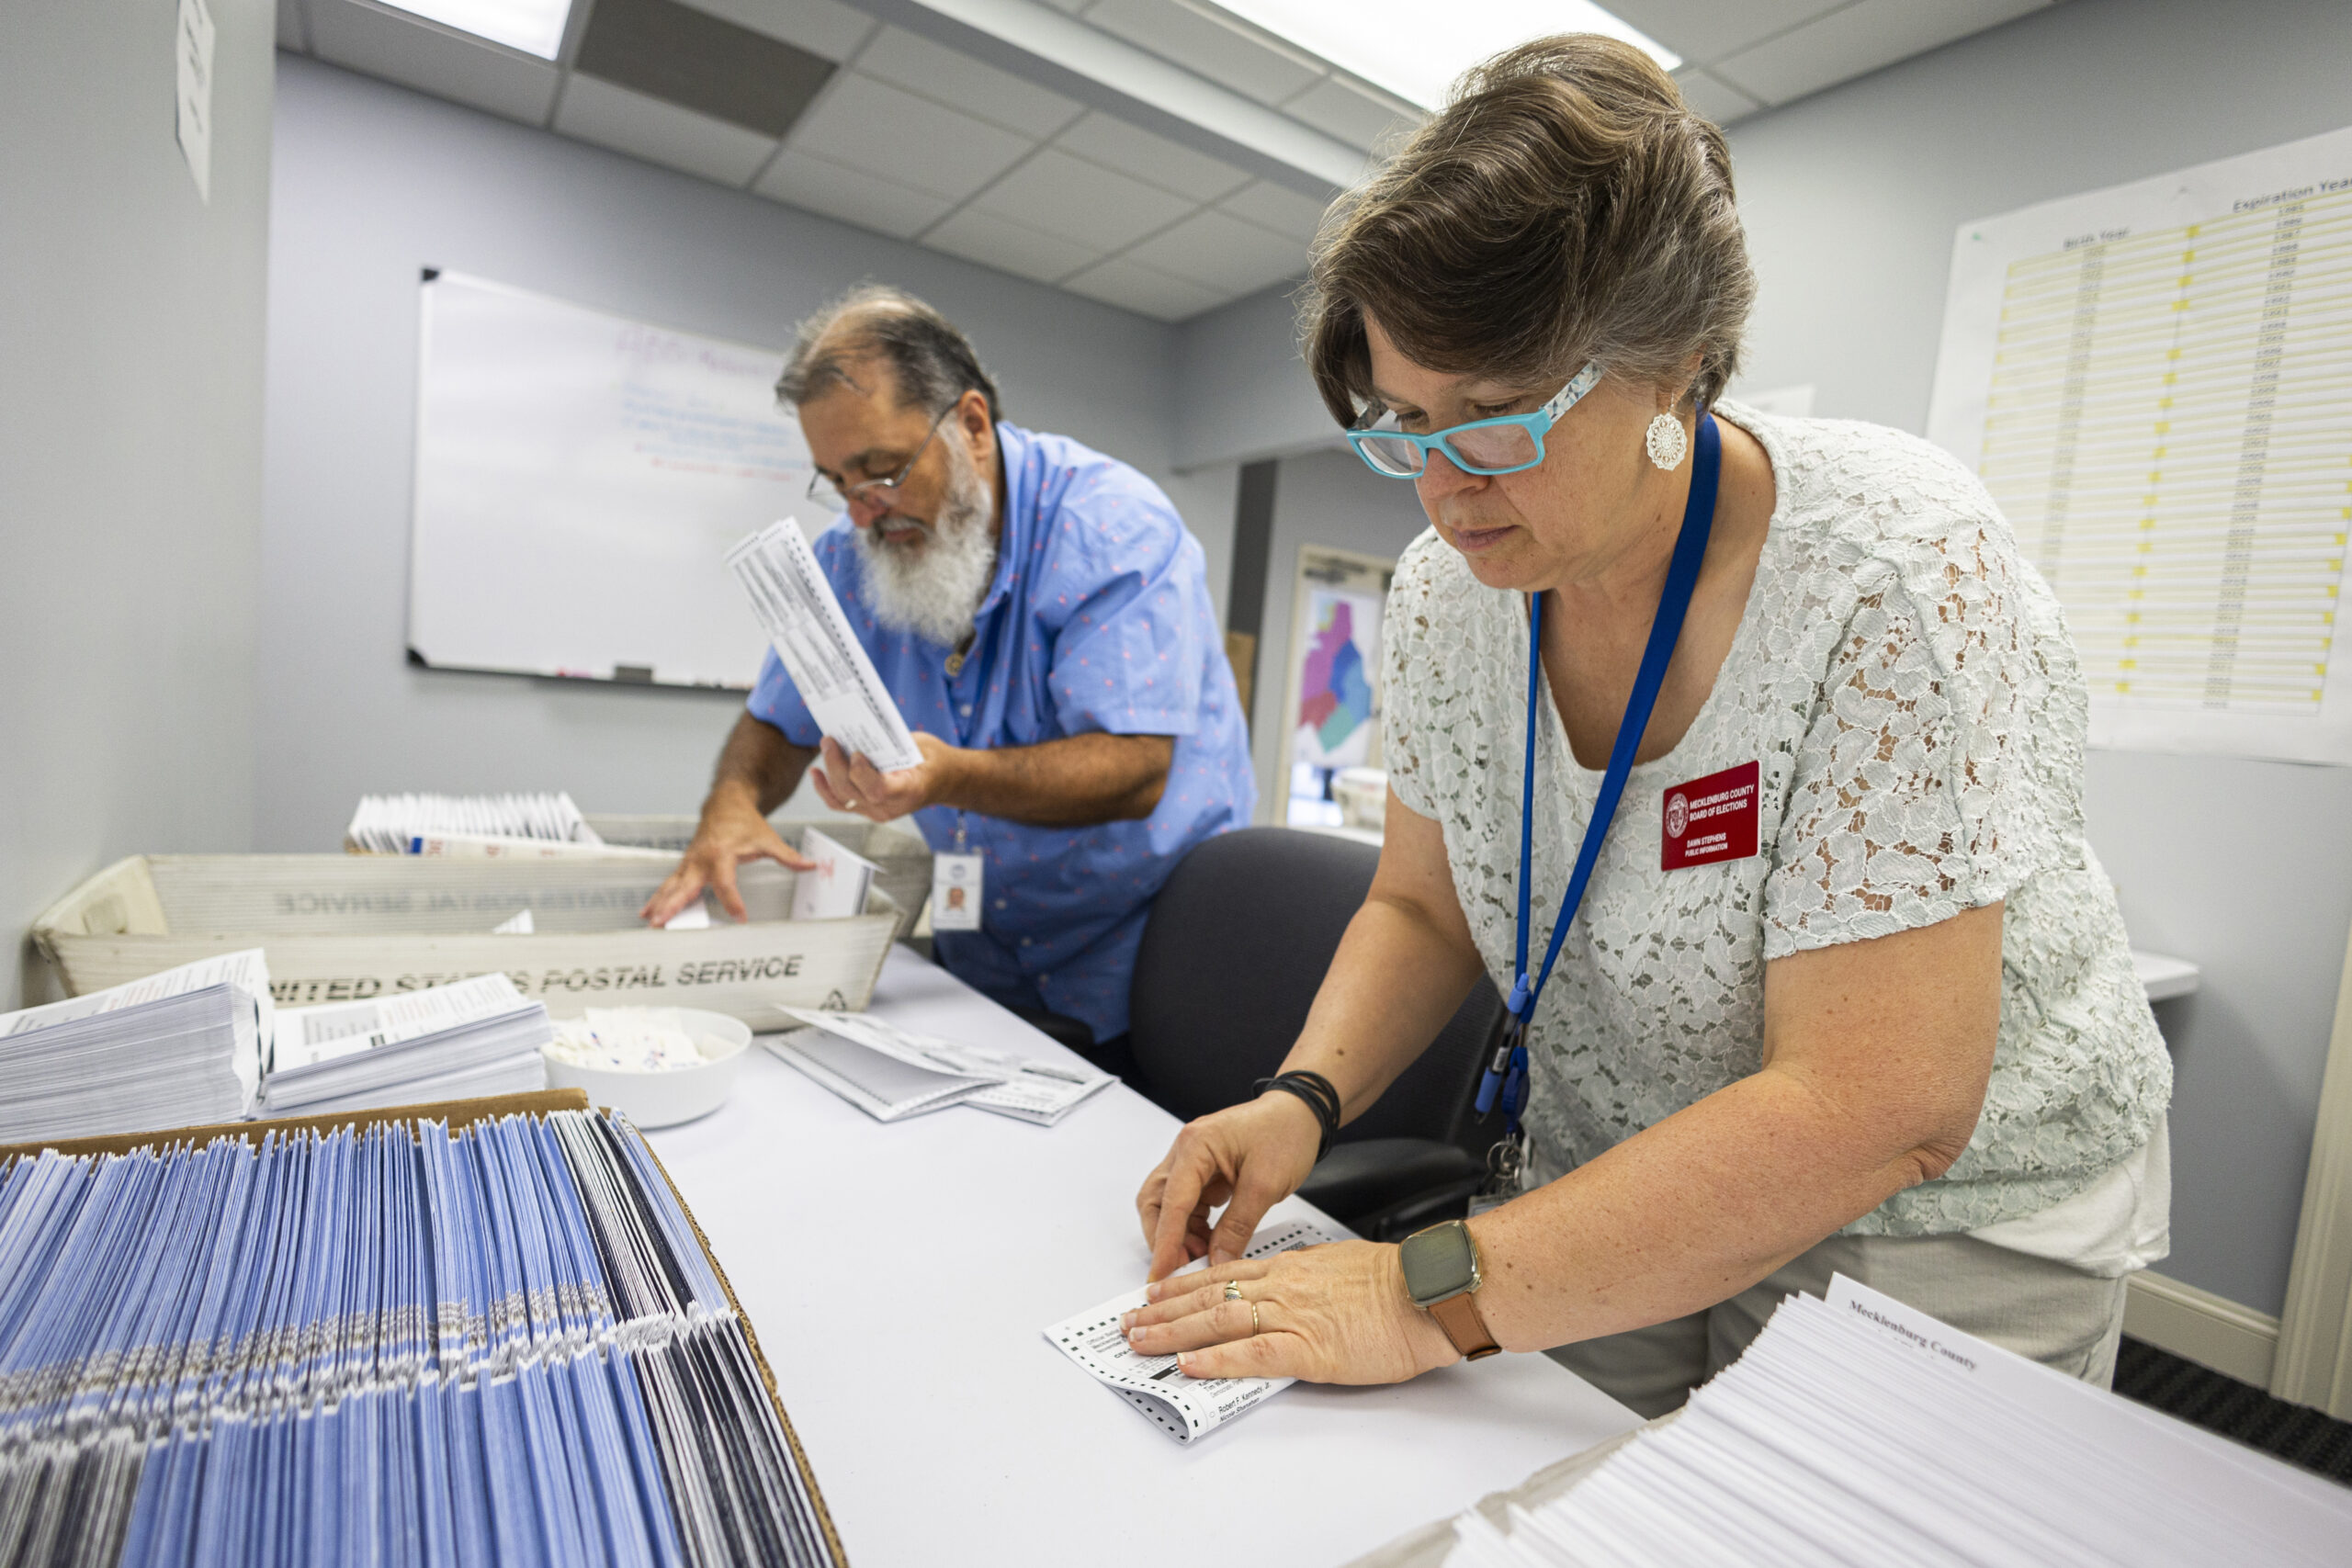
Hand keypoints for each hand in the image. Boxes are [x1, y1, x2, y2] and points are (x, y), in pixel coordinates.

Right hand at [639, 796, 813, 924]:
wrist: (726, 802)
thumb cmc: (746, 822)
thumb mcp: (768, 839)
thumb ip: (787, 856)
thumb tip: (810, 866)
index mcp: (721, 854)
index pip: (725, 883)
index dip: (732, 901)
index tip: (740, 918)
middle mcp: (701, 859)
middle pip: (685, 886)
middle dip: (672, 905)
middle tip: (661, 923)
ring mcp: (690, 863)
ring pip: (672, 886)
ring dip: (660, 905)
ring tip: (649, 925)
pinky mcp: (685, 866)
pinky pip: (670, 884)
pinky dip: (658, 898)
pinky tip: (646, 914)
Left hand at [806, 733, 962, 822]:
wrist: (942, 780)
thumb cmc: (932, 760)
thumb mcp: (920, 746)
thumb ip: (892, 744)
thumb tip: (860, 729)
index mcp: (909, 791)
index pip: (877, 790)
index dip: (861, 773)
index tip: (856, 752)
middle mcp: (890, 807)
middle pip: (852, 792)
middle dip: (836, 765)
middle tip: (830, 740)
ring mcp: (876, 811)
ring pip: (841, 798)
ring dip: (828, 772)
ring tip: (826, 747)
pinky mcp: (866, 808)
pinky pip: (840, 803)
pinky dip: (824, 788)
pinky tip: (816, 773)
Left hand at [1117, 1240, 1458, 1384]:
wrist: (1429, 1291)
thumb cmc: (1398, 1282)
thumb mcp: (1341, 1265)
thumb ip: (1308, 1275)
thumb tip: (1289, 1285)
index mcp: (1291, 1267)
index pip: (1223, 1275)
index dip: (1183, 1286)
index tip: (1155, 1294)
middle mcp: (1282, 1286)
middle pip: (1208, 1297)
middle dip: (1163, 1312)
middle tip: (1129, 1323)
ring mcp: (1292, 1316)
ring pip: (1218, 1322)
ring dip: (1173, 1334)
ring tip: (1140, 1342)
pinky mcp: (1309, 1348)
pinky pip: (1252, 1354)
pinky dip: (1217, 1360)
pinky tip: (1188, 1365)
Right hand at [1136, 1093, 1322, 1281]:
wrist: (1302, 1113)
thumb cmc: (1286, 1133)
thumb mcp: (1265, 1184)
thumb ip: (1238, 1226)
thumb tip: (1217, 1260)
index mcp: (1196, 1145)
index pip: (1171, 1202)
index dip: (1165, 1243)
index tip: (1160, 1273)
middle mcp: (1187, 1151)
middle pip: (1156, 1202)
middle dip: (1163, 1238)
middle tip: (1180, 1268)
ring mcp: (1194, 1161)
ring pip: (1168, 1206)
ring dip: (1179, 1235)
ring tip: (1201, 1257)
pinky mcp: (1205, 1172)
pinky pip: (1188, 1206)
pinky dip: (1194, 1228)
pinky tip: (1209, 1243)